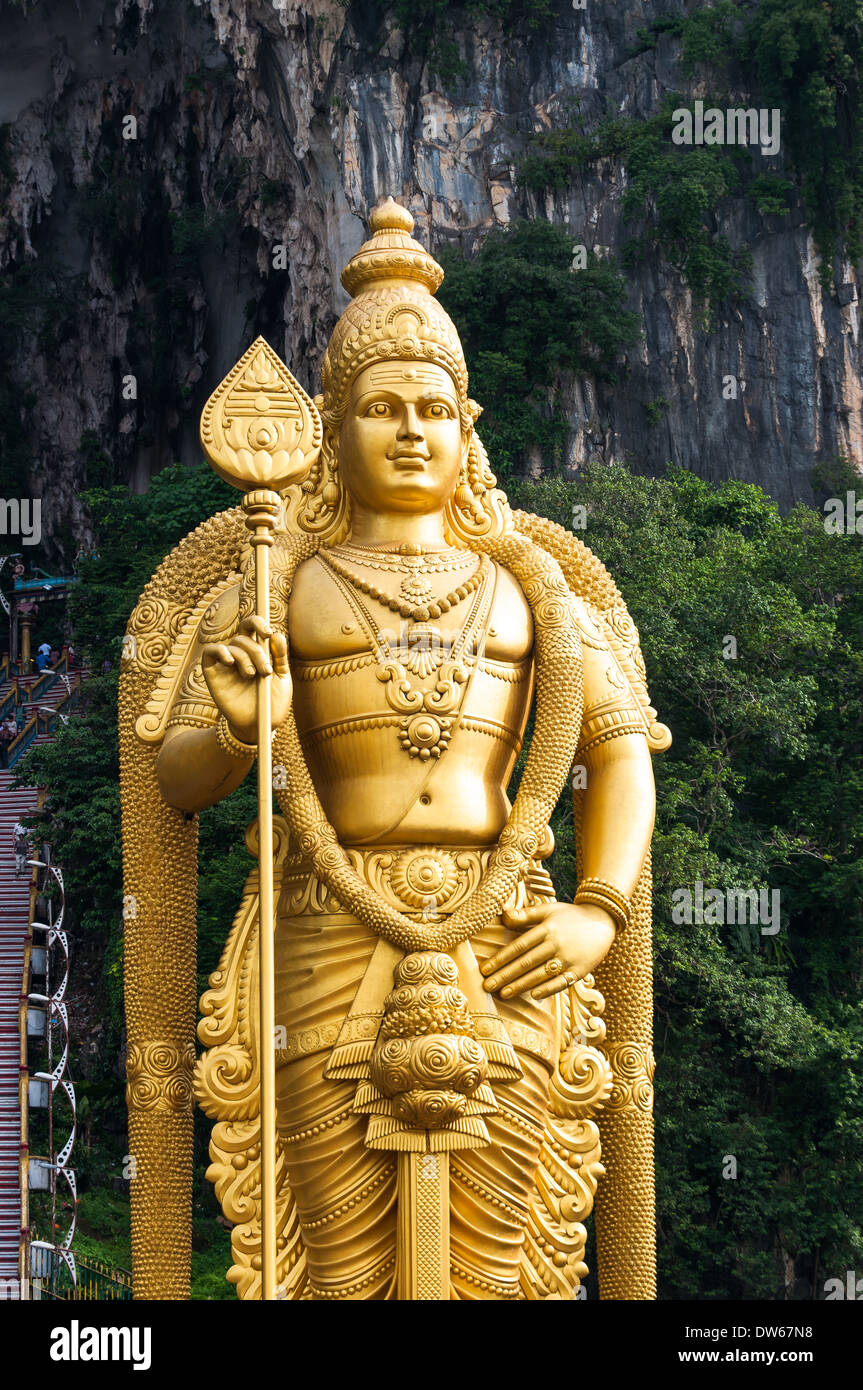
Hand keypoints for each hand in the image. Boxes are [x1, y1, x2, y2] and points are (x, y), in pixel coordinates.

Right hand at [201, 616, 291, 744]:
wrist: (260, 725)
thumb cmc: (272, 702)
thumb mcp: (282, 678)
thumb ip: (280, 656)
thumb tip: (277, 634)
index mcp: (257, 652)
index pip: (252, 627)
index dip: (258, 623)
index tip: (268, 632)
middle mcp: (240, 655)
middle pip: (243, 636)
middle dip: (257, 651)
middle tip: (266, 671)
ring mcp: (226, 664)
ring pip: (232, 645)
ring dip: (245, 657)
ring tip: (252, 676)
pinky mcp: (213, 674)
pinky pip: (209, 652)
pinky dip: (220, 651)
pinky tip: (231, 662)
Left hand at [481, 901, 615, 1000]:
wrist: (603, 922)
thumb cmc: (570, 916)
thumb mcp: (548, 909)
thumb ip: (525, 914)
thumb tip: (502, 915)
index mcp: (546, 928)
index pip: (519, 946)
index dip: (500, 958)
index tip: (484, 969)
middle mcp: (556, 944)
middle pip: (526, 962)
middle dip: (505, 975)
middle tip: (487, 986)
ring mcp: (569, 958)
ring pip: (541, 974)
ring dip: (521, 985)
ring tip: (504, 993)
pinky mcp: (580, 970)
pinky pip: (562, 982)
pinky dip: (548, 989)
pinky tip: (533, 995)